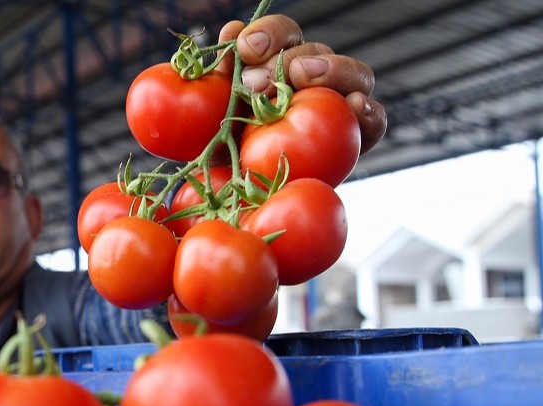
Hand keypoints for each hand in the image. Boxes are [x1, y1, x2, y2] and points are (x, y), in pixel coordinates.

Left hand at [219, 15, 387, 153]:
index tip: (245, 48)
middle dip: (290, 60)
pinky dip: (369, 111)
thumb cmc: (221, 150)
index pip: (285, 35)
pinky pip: (374, 120)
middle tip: (261, 81)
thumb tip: (232, 28)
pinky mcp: (356, 139)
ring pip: (356, 74)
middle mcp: (314, 80)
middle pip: (318, 52)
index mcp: (280, 65)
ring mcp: (340, 107)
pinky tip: (355, 105)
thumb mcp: (212, 116)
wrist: (234, 197)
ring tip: (304, 79)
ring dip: (332, 70)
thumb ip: (221, 76)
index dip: (270, 33)